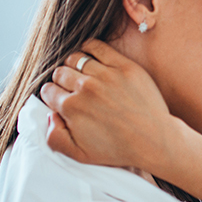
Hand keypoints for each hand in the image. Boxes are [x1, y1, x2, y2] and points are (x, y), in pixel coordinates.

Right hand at [40, 39, 179, 171]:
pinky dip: (88, 48)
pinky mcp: (124, 66)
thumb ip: (55, 138)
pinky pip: (97, 47)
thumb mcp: (80, 155)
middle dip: (61, 81)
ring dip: (74, 65)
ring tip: (82, 74)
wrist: (154, 140)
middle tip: (72, 88)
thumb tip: (50, 116)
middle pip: (59, 73)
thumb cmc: (119, 149)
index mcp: (71, 108)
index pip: (48, 91)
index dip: (52, 95)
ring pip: (75, 58)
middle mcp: (85, 88)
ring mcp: (106, 75)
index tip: (61, 99)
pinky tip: (90, 57)